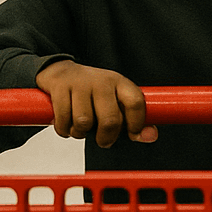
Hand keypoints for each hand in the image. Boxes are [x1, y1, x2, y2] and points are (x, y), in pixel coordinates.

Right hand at [35, 60, 156, 147]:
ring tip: (81, 127)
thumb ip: (134, 120)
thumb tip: (151, 136)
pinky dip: (64, 129)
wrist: (61, 72)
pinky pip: (63, 121)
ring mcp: (80, 83)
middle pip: (110, 120)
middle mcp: (101, 81)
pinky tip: (66, 123)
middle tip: (102, 140)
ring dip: (80, 133)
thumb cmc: (92, 92)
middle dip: (105, 138)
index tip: (132, 134)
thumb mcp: (116, 101)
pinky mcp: (61, 87)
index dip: (136, 124)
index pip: (136, 103)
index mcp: (119, 83)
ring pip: (84, 122)